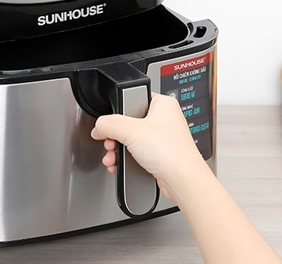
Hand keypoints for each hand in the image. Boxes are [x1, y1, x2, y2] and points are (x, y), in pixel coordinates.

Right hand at [90, 93, 206, 202]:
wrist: (182, 182)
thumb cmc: (171, 153)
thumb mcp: (131, 131)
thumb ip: (108, 124)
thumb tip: (98, 127)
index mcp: (163, 104)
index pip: (132, 100)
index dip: (117, 112)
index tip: (109, 123)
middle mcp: (164, 120)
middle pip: (128, 122)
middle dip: (114, 136)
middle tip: (111, 142)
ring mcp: (162, 139)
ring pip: (131, 140)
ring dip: (117, 150)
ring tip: (112, 156)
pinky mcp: (159, 156)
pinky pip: (136, 154)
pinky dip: (125, 160)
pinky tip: (119, 165)